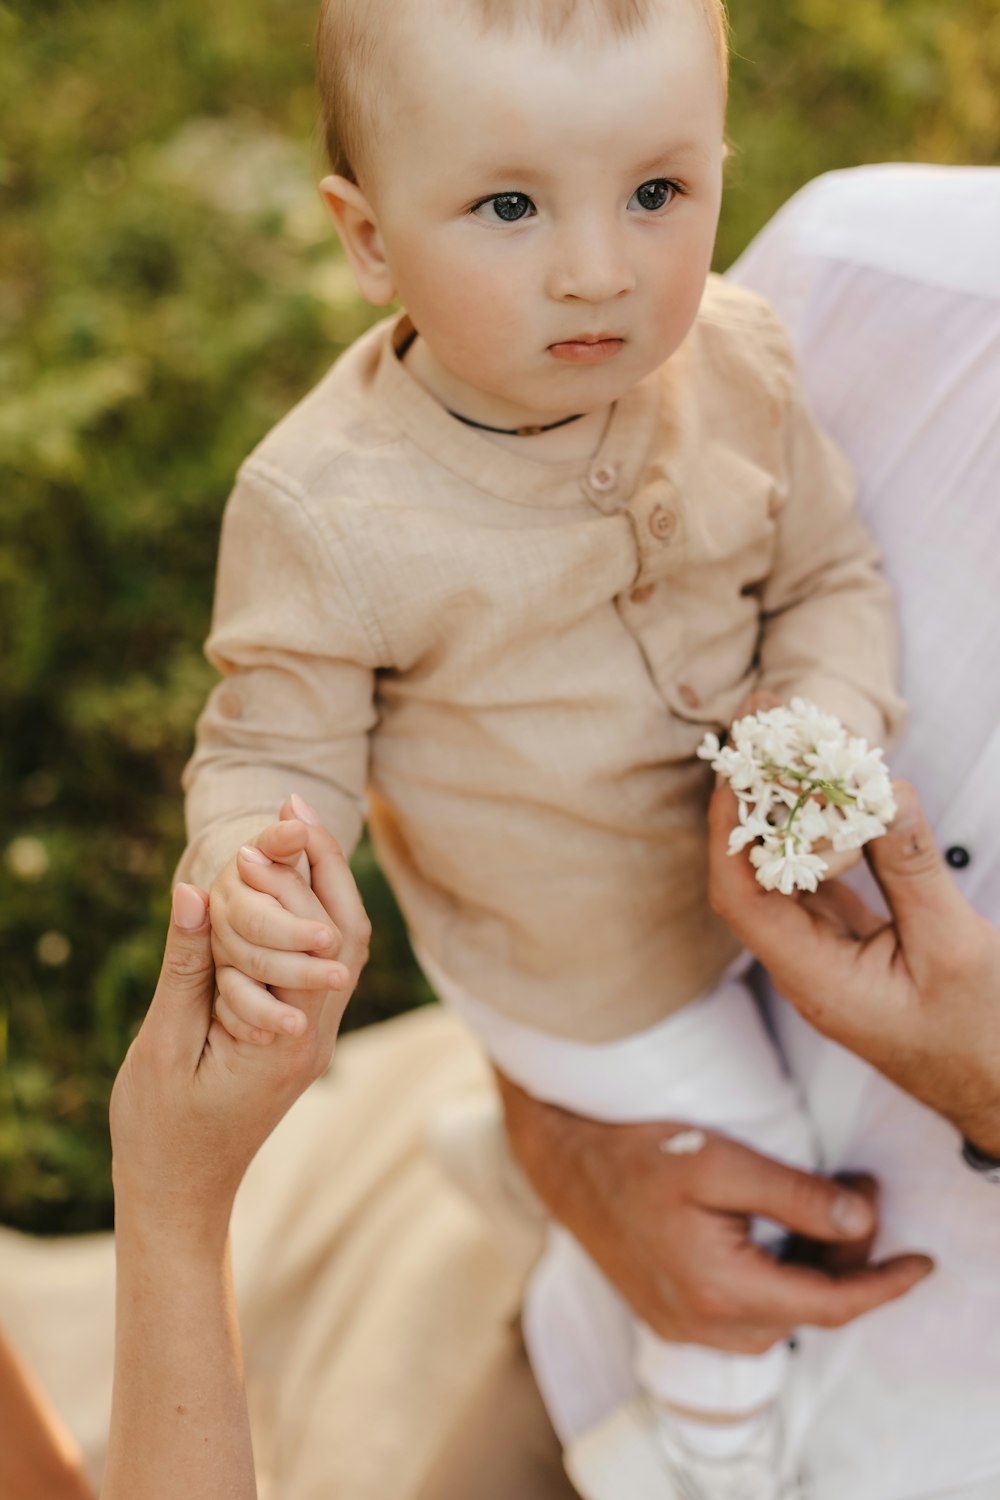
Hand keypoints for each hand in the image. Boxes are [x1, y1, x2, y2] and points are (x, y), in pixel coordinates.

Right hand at [110, 819, 369, 1243]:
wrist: (181, 1192)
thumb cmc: (162, 1129)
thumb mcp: (165, 1045)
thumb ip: (185, 968)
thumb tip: (196, 889)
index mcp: (287, 1038)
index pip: (314, 938)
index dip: (294, 876)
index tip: (265, 826)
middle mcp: (316, 1035)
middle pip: (347, 933)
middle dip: (326, 864)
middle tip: (295, 804)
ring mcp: (314, 1036)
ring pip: (340, 948)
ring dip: (322, 886)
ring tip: (293, 825)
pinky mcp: (300, 1036)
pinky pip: (318, 965)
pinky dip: (308, 917)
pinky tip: (284, 883)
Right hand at [499, 1073, 931, 1352]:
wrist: (564, 1163)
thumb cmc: (638, 1150)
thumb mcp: (722, 1159)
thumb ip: (794, 1196)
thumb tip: (862, 1226)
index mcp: (719, 1288)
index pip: (828, 1305)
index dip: (883, 1285)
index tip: (920, 1263)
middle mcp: (703, 1324)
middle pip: (807, 1310)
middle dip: (845, 1260)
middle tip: (856, 1191)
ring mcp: (684, 1327)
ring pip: (779, 1314)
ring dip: (810, 1270)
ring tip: (820, 1205)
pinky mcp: (672, 1316)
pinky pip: (746, 1313)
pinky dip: (776, 1280)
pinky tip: (776, 1232)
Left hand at [709, 778, 999, 1155]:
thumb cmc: (983, 1040)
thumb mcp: (955, 950)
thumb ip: (912, 871)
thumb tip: (882, 789)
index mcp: (814, 979)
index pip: (740, 897)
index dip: (730, 826)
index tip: (737, 764)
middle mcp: (803, 966)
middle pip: (750, 872)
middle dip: (748, 798)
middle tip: (759, 723)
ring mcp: (823, 955)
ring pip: (782, 871)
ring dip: (781, 808)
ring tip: (785, 741)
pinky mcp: (848, 944)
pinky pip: (818, 879)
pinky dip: (819, 832)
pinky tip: (828, 790)